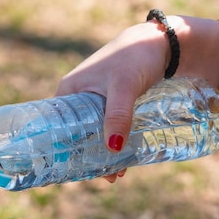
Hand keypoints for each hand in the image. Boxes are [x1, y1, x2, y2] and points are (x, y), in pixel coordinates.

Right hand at [57, 15, 218, 183]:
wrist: (163, 42)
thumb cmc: (136, 57)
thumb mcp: (124, 87)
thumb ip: (118, 115)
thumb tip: (112, 148)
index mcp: (68, 92)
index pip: (55, 127)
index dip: (61, 151)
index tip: (73, 171)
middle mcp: (77, 98)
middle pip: (75, 135)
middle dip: (87, 158)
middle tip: (104, 176)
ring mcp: (94, 102)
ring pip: (93, 135)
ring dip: (103, 154)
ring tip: (117, 174)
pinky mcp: (112, 105)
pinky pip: (106, 129)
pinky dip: (113, 144)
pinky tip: (125, 160)